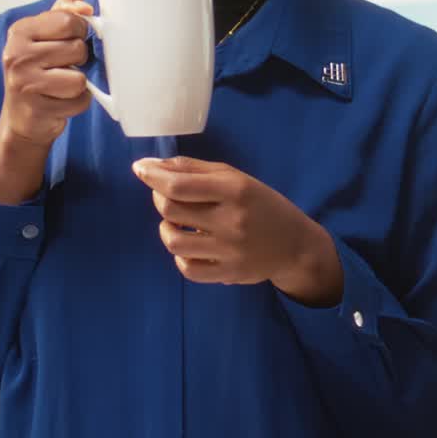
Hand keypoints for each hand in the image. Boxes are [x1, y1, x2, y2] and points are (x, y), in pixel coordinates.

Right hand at [0, 0, 92, 204]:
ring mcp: (24, 84)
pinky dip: (76, 103)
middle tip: (60, 67)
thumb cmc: (38, 70)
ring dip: (78, 84)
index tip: (67, 40)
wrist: (21, 117)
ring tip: (59, 85)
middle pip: (77, 49)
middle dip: (78, 59)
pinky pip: (79, 100)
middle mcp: (16, 55)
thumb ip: (66, 10)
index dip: (78, 31)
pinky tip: (59, 102)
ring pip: (79, 78)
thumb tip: (86, 7)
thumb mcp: (45, 33)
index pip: (68, 20)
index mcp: (19, 31)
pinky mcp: (36, 109)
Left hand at [132, 156, 342, 306]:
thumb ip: (194, 169)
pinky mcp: (228, 273)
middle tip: (166, 196)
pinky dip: (180, 256)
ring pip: (173, 241)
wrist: (295, 244)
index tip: (140, 169)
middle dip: (159, 198)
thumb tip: (153, 164)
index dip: (152, 175)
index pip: (179, 184)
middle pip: (170, 210)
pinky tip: (189, 246)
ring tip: (178, 223)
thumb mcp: (235, 178)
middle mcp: (231, 220)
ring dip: (166, 228)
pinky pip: (186, 268)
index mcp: (234, 190)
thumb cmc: (261, 204)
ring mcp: (229, 251)